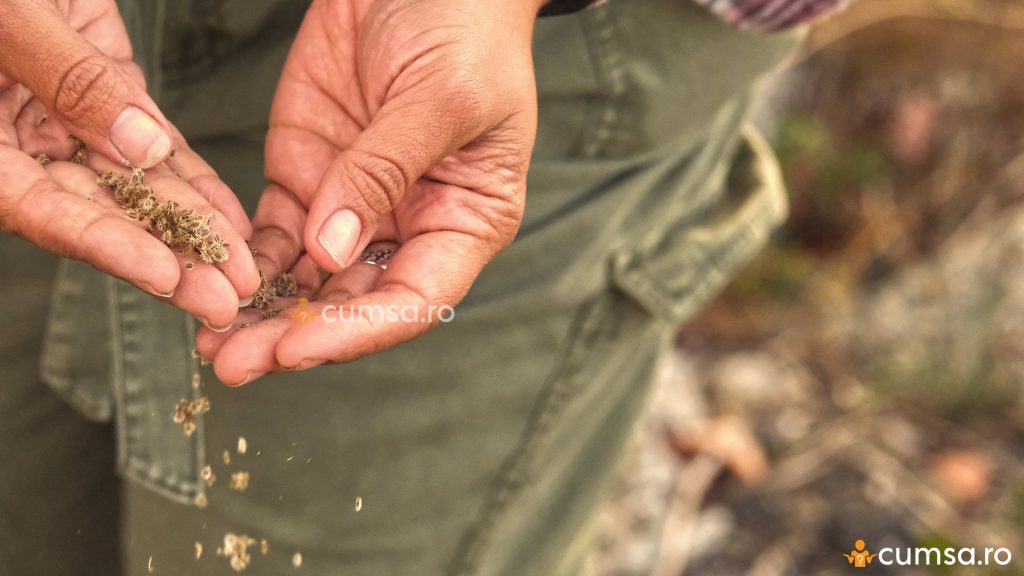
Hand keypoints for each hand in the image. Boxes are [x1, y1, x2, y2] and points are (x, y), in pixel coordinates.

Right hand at [0, 0, 259, 327]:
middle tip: (226, 298)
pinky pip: (159, 150)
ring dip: (195, 232)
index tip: (165, 274)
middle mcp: (24, 146)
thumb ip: (66, 78)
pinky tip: (232, 221)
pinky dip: (197, 184)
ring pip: (139, 189)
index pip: (44, 212)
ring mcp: (70, 124)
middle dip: (171, 258)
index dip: (107, 247)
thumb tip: (139, 145)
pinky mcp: (111, 96)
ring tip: (244, 271)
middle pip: (102, 216)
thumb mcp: (10, 17)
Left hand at [197, 0, 543, 383]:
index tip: (300, 346)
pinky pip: (273, 233)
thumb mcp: (441, 98)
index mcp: (464, 220)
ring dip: (260, 311)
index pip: (415, 297)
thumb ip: (386, 172)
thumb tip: (333, 249)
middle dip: (295, 335)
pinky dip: (243, 261)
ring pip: (306, 277)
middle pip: (352, 299)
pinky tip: (210, 279)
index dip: (358, 328)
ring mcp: (353, 202)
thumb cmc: (464, 29)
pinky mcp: (306, 174)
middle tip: (236, 363)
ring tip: (213, 340)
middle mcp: (409, 224)